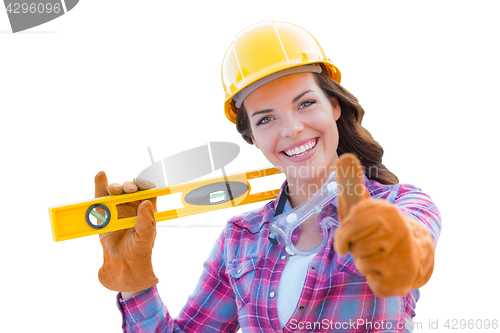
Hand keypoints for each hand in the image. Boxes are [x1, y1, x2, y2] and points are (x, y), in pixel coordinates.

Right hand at [94, 171, 157, 293]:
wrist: (121, 268)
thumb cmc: (138, 252)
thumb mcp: (146, 238)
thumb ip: (146, 222)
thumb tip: (146, 202)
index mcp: (147, 212)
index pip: (149, 192)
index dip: (147, 185)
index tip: (143, 184)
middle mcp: (133, 208)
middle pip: (132, 190)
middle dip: (130, 186)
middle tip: (128, 189)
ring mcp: (117, 210)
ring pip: (116, 192)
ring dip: (115, 186)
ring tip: (114, 189)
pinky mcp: (103, 215)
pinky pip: (101, 198)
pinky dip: (100, 186)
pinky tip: (100, 176)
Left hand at [334, 154, 434, 296]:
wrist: (414, 254)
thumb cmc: (379, 229)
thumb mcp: (364, 207)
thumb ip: (351, 185)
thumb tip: (345, 157)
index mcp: (387, 213)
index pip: (352, 225)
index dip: (345, 234)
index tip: (347, 237)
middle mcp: (400, 232)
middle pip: (356, 247)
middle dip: (355, 248)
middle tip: (367, 244)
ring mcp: (403, 257)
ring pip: (363, 264)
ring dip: (365, 262)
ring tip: (379, 255)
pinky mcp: (403, 280)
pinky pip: (374, 282)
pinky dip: (375, 279)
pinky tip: (387, 270)